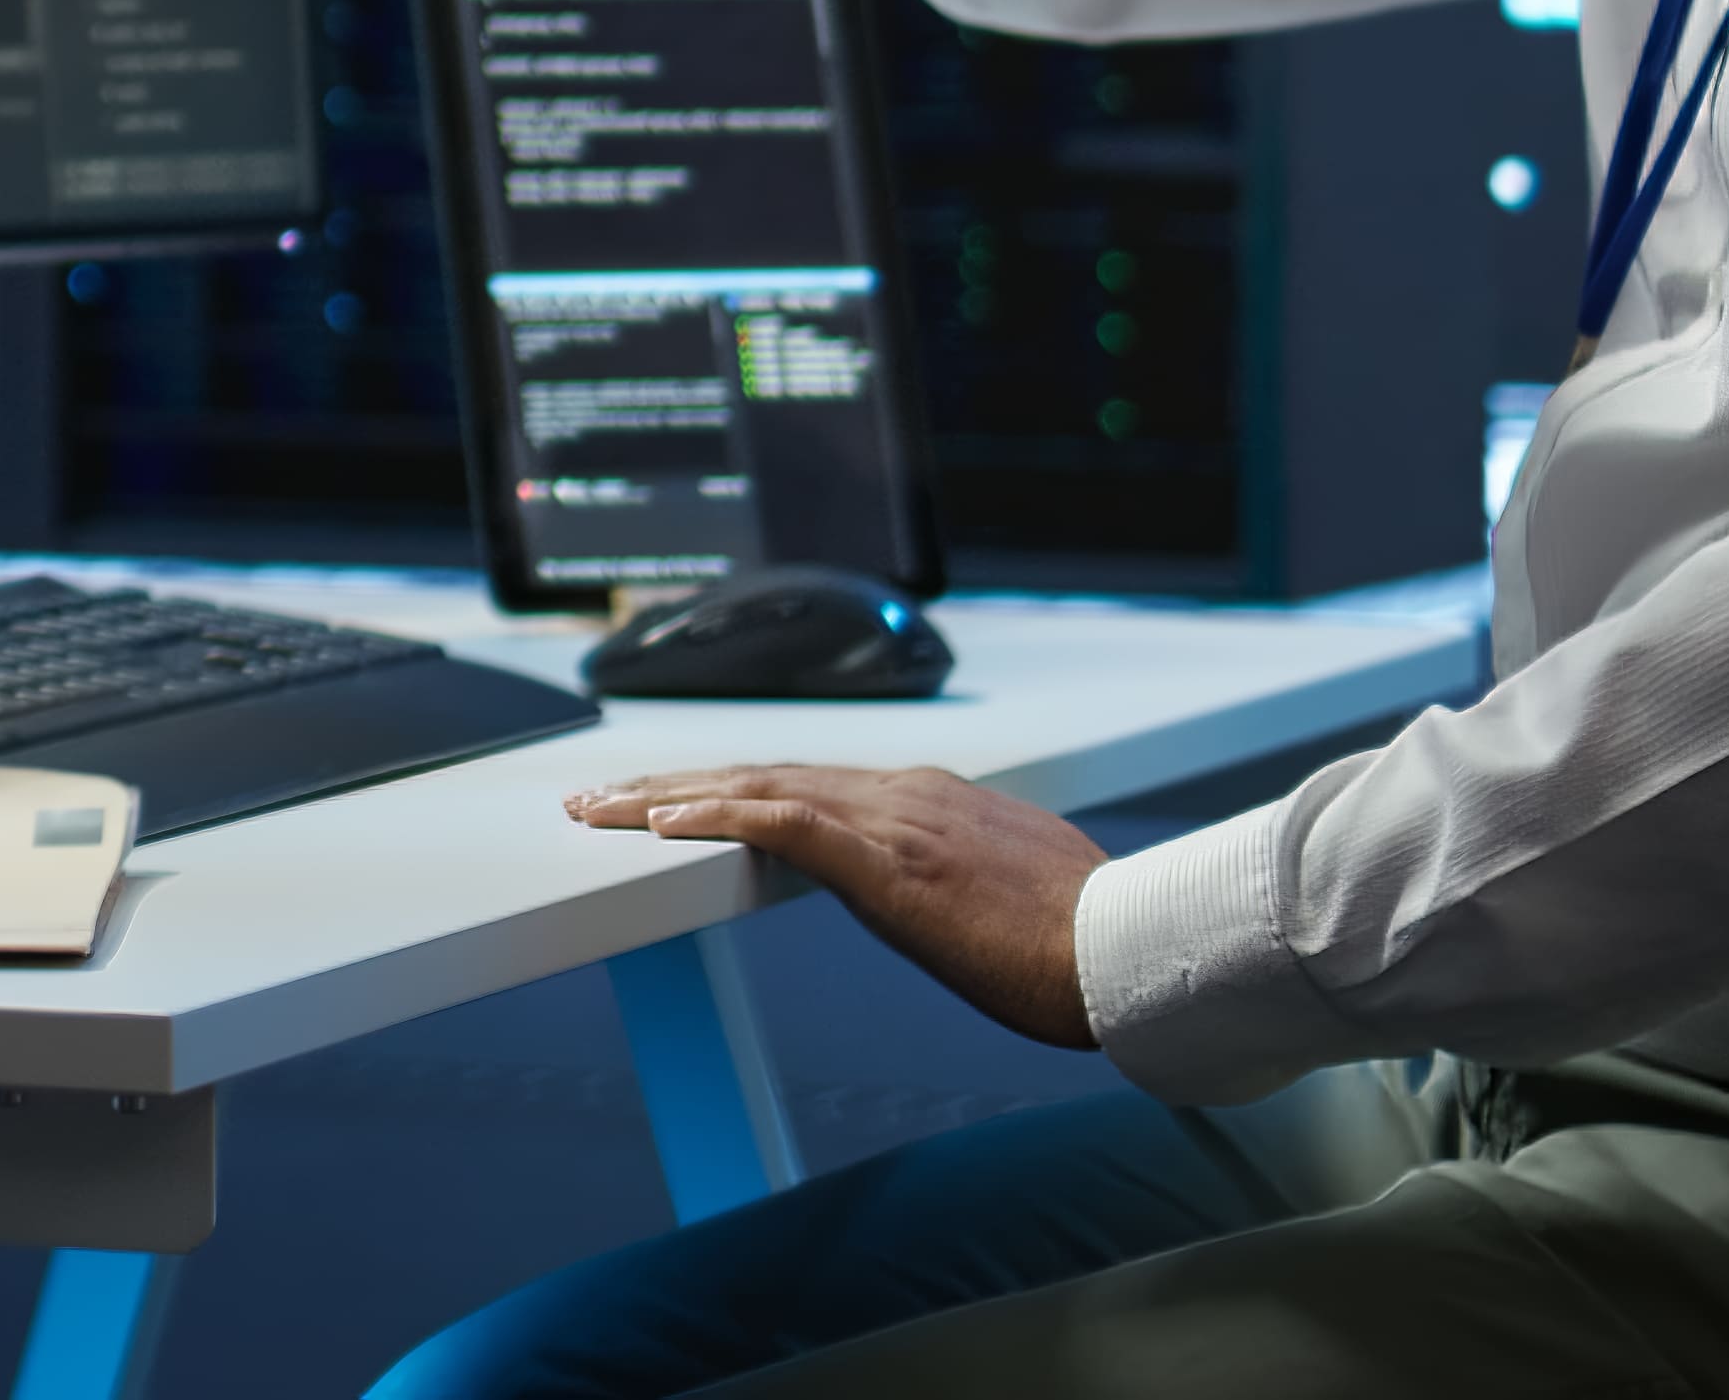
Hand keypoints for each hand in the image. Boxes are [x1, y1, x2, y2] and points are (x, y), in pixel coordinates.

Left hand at [569, 759, 1106, 1050]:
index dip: (728, 792)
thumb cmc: (1082, 943)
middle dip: (674, 786)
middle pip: (762, 777)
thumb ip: (960, 876)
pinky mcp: (890, 860)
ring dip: (669, 797)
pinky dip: (718, 817)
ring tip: (601, 809)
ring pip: (756, 790)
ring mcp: (895, 821)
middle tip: (600, 798)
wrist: (1129, 950)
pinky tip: (663, 824)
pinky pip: (783, 825)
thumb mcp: (1005, 896)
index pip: (803, 787)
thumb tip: (942, 892)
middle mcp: (902, 796)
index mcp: (929, 803)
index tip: (669, 802)